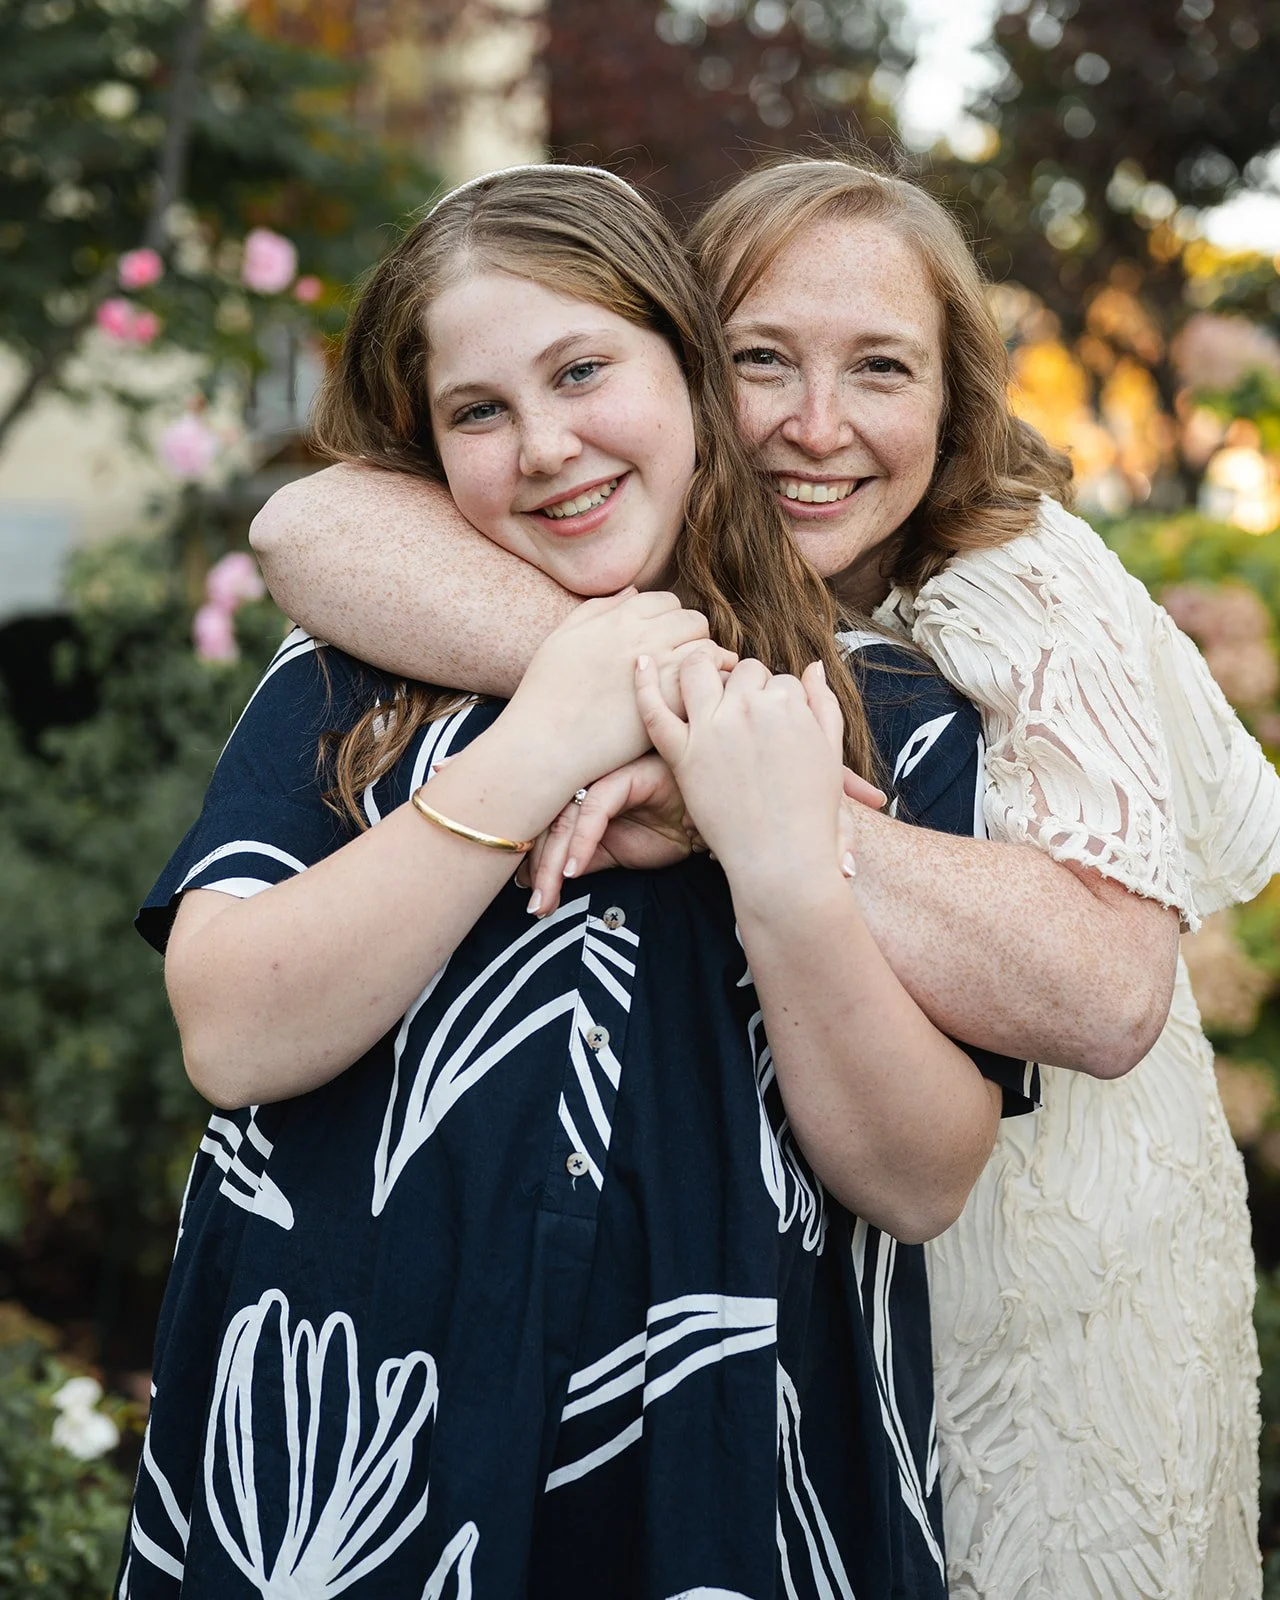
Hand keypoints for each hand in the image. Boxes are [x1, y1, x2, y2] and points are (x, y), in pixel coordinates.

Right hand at [501, 590, 733, 791]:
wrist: (547, 742)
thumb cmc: (546, 693)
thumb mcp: (562, 637)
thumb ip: (597, 609)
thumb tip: (631, 593)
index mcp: (618, 618)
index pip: (666, 602)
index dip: (668, 619)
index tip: (662, 640)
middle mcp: (644, 636)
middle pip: (692, 620)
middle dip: (690, 637)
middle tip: (680, 662)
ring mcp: (661, 667)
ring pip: (706, 647)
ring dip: (703, 660)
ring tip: (691, 682)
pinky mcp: (672, 700)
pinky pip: (709, 679)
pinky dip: (709, 685)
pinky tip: (696, 701)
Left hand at [520, 753, 691, 915]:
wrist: (701, 820)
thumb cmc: (660, 829)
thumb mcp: (611, 853)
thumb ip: (577, 861)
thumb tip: (537, 884)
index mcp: (574, 798)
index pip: (542, 832)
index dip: (532, 865)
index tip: (531, 900)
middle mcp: (581, 783)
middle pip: (547, 827)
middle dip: (540, 871)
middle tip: (536, 907)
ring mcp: (598, 776)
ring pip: (564, 821)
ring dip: (553, 864)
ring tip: (548, 897)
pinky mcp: (620, 776)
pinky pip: (594, 811)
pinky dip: (581, 842)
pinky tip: (573, 871)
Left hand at [635, 653, 848, 886]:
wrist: (783, 858)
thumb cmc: (812, 811)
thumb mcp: (831, 752)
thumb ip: (824, 704)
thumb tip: (813, 666)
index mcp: (788, 703)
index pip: (779, 680)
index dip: (778, 698)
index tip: (776, 722)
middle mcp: (748, 707)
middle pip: (743, 671)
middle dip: (747, 683)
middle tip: (746, 712)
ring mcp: (712, 728)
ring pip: (698, 670)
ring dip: (702, 664)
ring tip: (704, 675)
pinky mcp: (682, 754)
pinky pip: (653, 711)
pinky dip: (643, 682)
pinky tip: (640, 662)